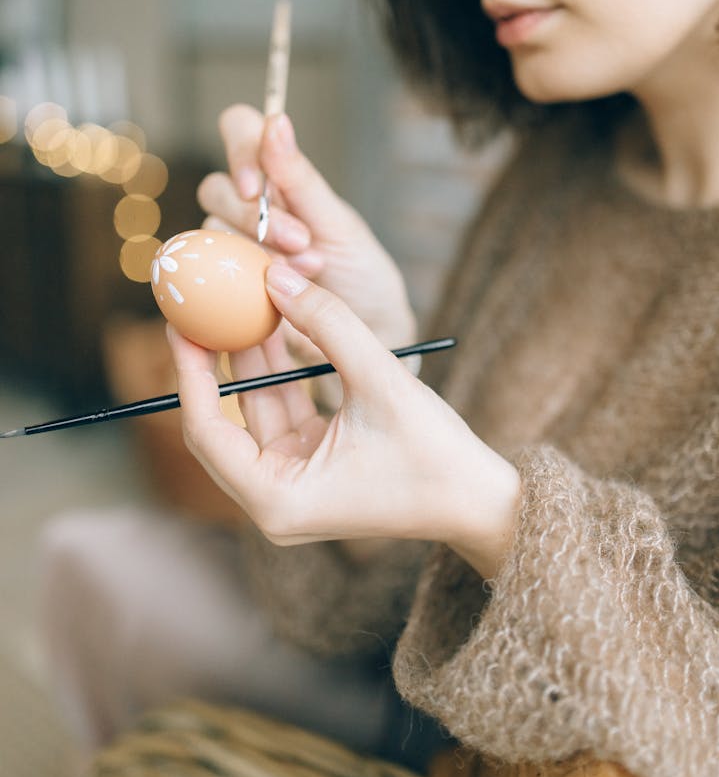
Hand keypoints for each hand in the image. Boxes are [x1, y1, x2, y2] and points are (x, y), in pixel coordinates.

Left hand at [168, 264, 519, 578]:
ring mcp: (292, 483)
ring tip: (238, 300)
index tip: (180, 324)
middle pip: (224, 419)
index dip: (190, 373)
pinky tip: (275, 324)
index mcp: (276, 499)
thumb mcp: (380, 379)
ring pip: (256, 410)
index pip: (208, 430)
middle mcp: (274, 498)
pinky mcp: (313, 466)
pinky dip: (281, 372)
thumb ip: (328, 324)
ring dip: (251, 358)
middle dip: (215, 361)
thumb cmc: (435, 455)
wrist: (479, 499)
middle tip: (199, 306)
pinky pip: (283, 412)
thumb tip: (274, 278)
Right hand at [197, 105, 416, 352]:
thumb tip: (276, 121)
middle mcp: (248, 207)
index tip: (255, 188)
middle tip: (303, 243)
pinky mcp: (225, 288)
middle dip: (258, 219)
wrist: (369, 333)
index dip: (239, 150)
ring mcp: (233, 247)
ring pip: (211, 233)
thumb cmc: (358, 272)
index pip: (239, 129)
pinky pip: (209, 277)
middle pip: (216, 188)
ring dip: (259, 254)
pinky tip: (282, 301)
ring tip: (308, 272)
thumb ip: (301, 178)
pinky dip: (248, 287)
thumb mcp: (339, 224)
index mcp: (278, 177)